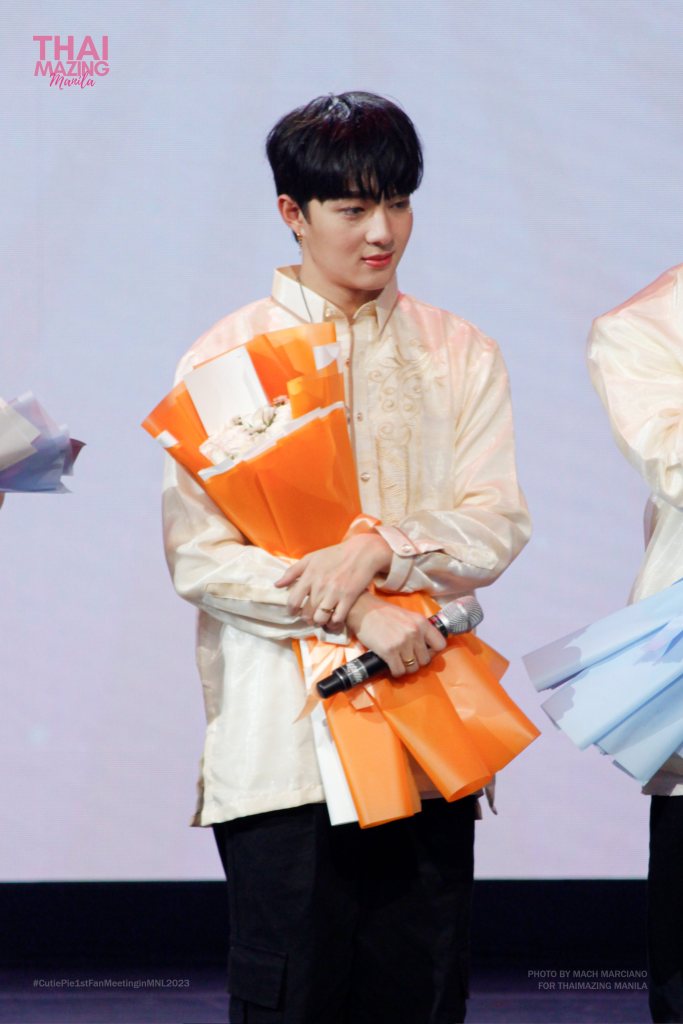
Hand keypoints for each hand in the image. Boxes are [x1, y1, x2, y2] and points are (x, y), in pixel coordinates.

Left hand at [274, 533, 391, 628]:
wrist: (362, 552)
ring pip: (320, 618)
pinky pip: (337, 619)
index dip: (291, 610)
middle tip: (309, 616)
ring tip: (320, 619)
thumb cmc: (335, 554)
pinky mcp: (348, 598)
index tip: (294, 612)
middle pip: (307, 613)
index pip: (293, 601)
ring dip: (319, 622)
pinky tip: (333, 620)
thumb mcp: (311, 558)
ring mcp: (334, 593)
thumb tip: (277, 585)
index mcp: (309, 576)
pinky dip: (333, 623)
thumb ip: (292, 571)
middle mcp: (320, 586)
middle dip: (306, 618)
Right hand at [346, 592, 446, 677]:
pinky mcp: (389, 651)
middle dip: (417, 662)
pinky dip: (395, 672)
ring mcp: (402, 643)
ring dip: (406, 668)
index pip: (440, 645)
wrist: (362, 610)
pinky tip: (391, 666)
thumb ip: (418, 629)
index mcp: (421, 622)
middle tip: (407, 658)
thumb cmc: (383, 613)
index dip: (433, 652)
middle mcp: (415, 632)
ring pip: (413, 668)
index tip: (424, 652)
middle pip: (425, 660)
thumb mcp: (407, 616)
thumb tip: (426, 647)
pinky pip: (399, 671)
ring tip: (398, 662)